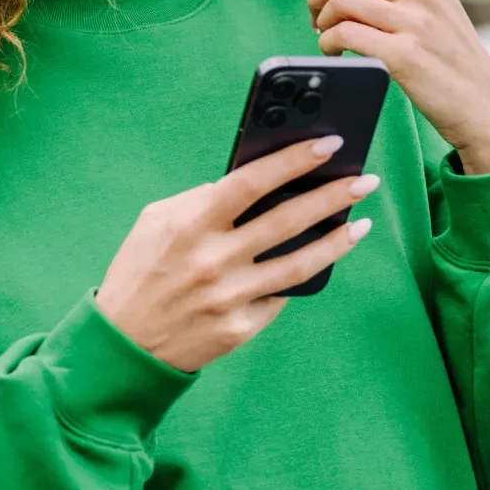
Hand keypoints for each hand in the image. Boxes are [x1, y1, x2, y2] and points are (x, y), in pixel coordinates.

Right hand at [94, 134, 380, 370]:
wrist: (125, 345)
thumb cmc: (139, 273)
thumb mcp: (154, 223)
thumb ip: (199, 199)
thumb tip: (249, 183)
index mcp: (191, 225)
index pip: (252, 181)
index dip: (294, 160)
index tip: (328, 144)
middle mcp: (214, 260)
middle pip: (288, 219)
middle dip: (333, 195)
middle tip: (364, 180)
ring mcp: (230, 298)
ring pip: (300, 264)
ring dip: (337, 240)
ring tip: (361, 223)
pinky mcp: (240, 328)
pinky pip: (280, 297)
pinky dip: (298, 278)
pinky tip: (316, 262)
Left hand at [266, 0, 489, 174]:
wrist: (486, 109)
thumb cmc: (451, 63)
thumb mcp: (434, 10)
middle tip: (317, 21)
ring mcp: (415, 21)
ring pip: (339, 1)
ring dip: (321, 22)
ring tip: (330, 41)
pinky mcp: (405, 55)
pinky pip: (344, 35)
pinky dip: (329, 45)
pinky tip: (339, 57)